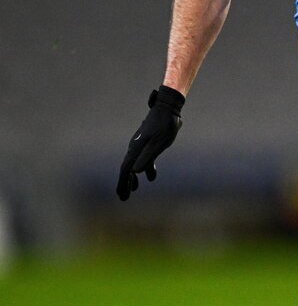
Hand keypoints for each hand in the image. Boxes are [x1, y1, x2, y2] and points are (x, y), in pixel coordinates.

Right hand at [116, 86, 184, 200]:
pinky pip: (144, 159)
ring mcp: (141, 144)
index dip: (123, 183)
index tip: (121, 195)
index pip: (126, 170)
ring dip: (133, 178)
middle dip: (125, 184)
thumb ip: (147, 157)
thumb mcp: (158, 144)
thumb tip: (135, 172)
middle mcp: (135, 147)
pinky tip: (150, 177)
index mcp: (135, 149)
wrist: (168, 108)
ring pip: (135, 164)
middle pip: (127, 169)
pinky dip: (146, 169)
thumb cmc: (164, 125)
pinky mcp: (149, 142)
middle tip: (123, 198)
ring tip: (134, 190)